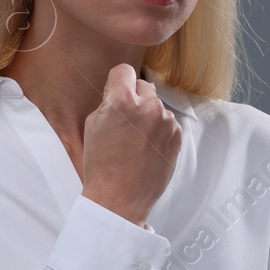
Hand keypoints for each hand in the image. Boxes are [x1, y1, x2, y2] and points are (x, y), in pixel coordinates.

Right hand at [81, 63, 181, 226]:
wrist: (120, 199)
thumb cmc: (102, 165)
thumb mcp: (93, 125)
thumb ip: (109, 101)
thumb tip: (121, 90)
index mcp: (122, 100)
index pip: (124, 71)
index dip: (117, 82)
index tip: (116, 94)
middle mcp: (148, 106)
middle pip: (143, 86)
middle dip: (135, 98)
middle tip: (125, 122)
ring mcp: (166, 122)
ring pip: (156, 106)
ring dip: (148, 116)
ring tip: (135, 141)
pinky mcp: (177, 136)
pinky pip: (168, 123)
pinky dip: (159, 131)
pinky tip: (146, 149)